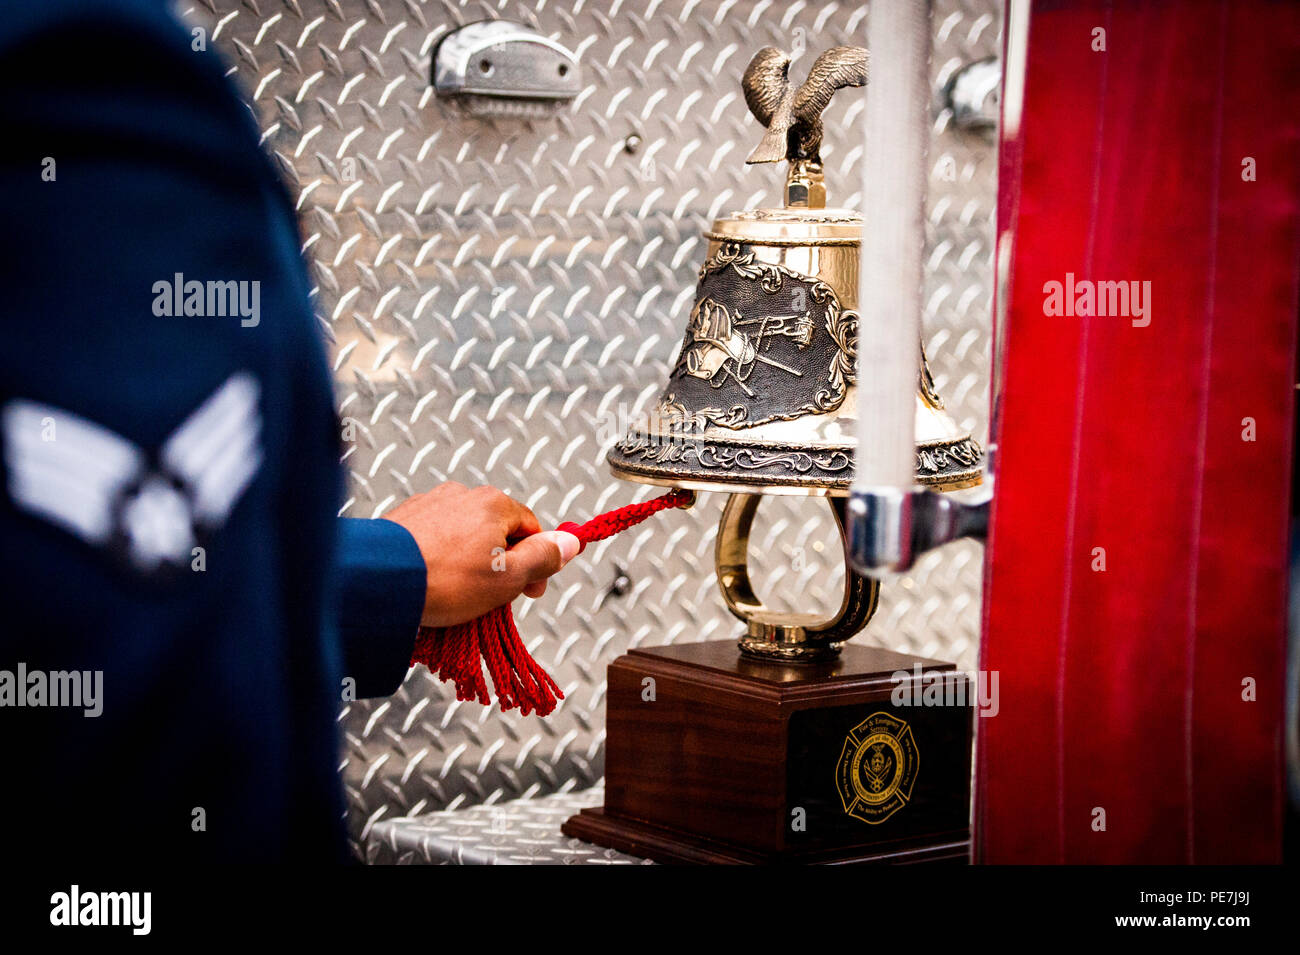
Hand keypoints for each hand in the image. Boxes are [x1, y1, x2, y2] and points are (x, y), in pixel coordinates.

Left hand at [383, 482, 580, 627]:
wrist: (378, 580)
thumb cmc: (445, 581)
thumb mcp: (508, 577)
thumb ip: (544, 557)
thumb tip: (572, 542)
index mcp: (494, 503)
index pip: (531, 529)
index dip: (535, 562)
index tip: (528, 591)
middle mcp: (462, 494)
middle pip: (496, 530)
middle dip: (499, 562)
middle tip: (489, 597)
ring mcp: (430, 503)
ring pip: (463, 534)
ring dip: (467, 560)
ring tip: (454, 591)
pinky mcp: (403, 518)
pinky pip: (434, 538)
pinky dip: (438, 556)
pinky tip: (430, 580)